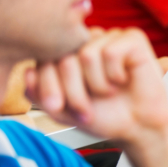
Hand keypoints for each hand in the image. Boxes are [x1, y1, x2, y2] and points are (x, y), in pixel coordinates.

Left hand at [25, 28, 167, 143]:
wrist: (139, 128)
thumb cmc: (105, 116)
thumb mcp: (63, 110)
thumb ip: (40, 93)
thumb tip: (28, 72)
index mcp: (69, 53)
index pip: (44, 57)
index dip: (48, 85)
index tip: (59, 107)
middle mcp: (88, 41)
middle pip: (64, 57)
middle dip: (72, 91)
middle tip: (86, 110)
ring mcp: (110, 38)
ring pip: (86, 55)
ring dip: (97, 85)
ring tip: (109, 93)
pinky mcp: (133, 39)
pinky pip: (111, 52)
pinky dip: (116, 75)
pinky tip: (124, 80)